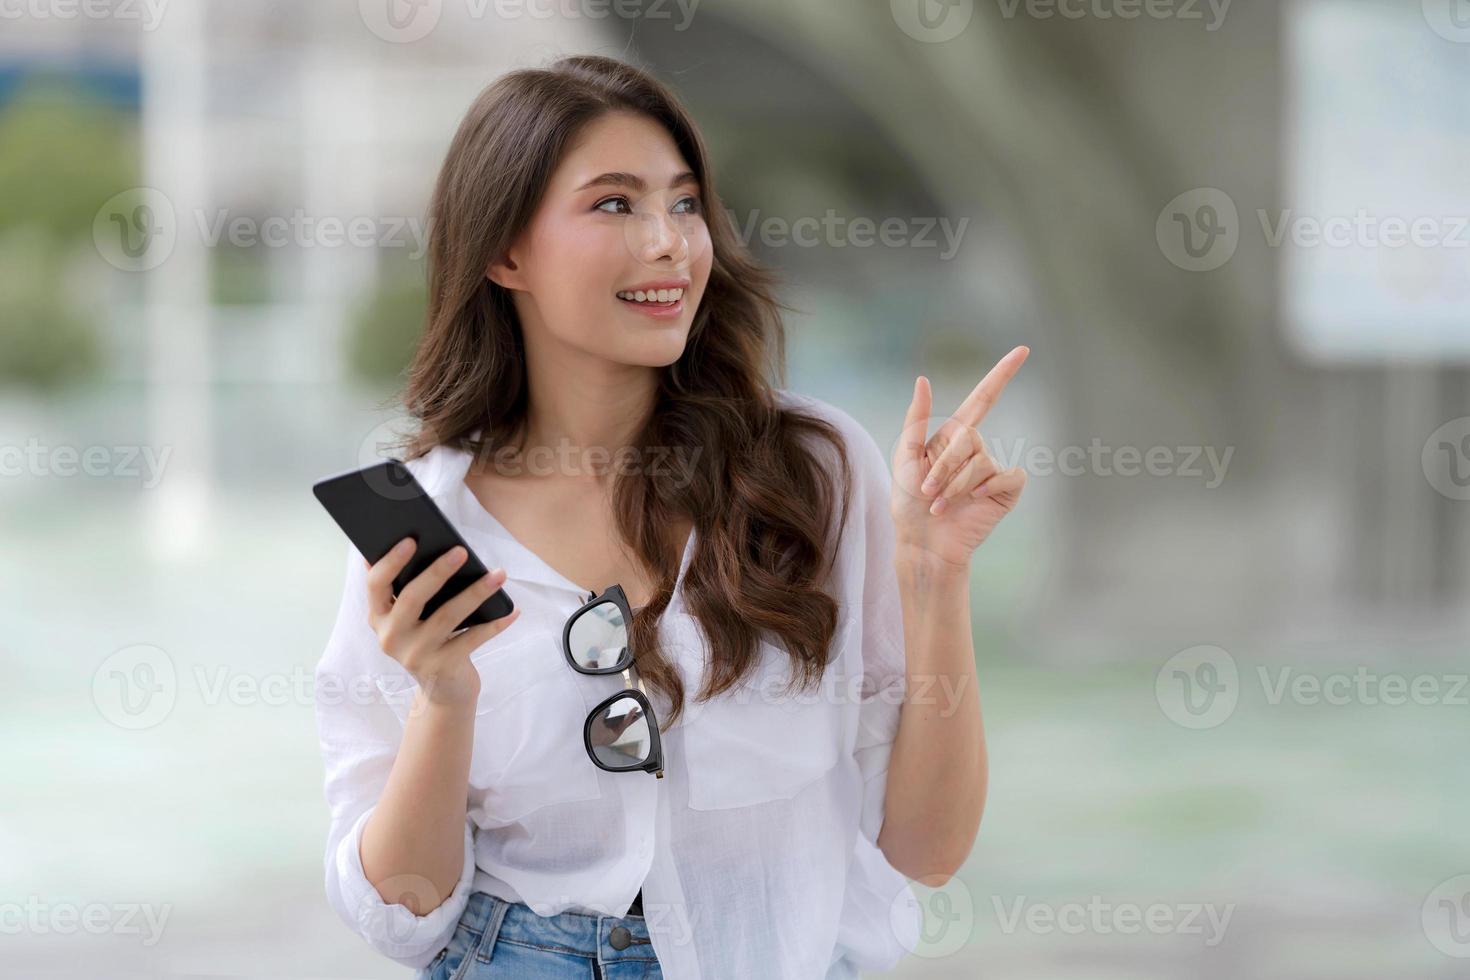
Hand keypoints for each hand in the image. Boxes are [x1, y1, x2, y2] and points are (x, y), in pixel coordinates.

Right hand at [363, 538, 521, 707]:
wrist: (443, 690)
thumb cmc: (429, 638)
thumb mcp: (412, 616)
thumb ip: (408, 585)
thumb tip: (412, 541)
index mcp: (379, 616)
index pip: (376, 584)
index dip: (391, 561)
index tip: (411, 539)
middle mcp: (391, 637)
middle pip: (412, 598)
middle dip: (438, 572)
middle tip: (461, 551)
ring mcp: (415, 654)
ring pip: (448, 616)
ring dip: (476, 592)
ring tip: (499, 574)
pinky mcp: (442, 667)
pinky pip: (472, 639)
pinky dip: (495, 624)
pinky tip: (512, 610)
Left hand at [891, 346, 1029, 568]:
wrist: (922, 541)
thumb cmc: (908, 502)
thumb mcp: (904, 456)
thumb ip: (916, 419)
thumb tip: (923, 380)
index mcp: (953, 436)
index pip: (984, 397)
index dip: (1002, 373)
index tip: (1023, 349)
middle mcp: (976, 449)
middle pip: (969, 437)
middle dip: (943, 467)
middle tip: (927, 492)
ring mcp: (991, 469)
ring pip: (981, 462)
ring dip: (955, 485)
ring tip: (940, 504)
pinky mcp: (1004, 490)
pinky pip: (1005, 476)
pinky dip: (984, 488)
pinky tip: (972, 503)